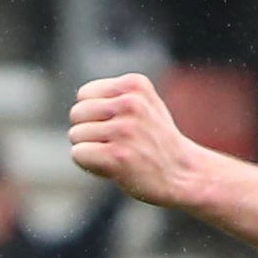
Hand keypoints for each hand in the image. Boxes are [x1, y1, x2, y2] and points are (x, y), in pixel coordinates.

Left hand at [67, 72, 218, 210]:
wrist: (182, 173)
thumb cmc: (155, 139)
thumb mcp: (143, 103)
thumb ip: (114, 95)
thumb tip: (80, 99)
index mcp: (135, 85)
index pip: (84, 95)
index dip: (94, 115)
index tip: (118, 126)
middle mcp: (130, 103)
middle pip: (77, 114)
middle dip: (88, 132)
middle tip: (117, 143)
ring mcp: (125, 130)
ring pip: (75, 135)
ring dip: (91, 150)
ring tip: (119, 154)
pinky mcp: (117, 156)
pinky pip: (78, 154)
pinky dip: (89, 164)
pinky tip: (113, 167)